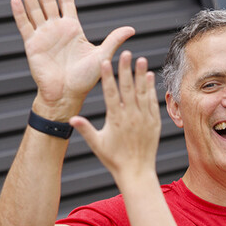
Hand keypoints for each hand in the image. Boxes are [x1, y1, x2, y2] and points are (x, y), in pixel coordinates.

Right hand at [11, 0, 134, 119]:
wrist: (67, 95)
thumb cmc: (84, 80)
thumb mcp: (101, 55)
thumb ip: (114, 39)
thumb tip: (131, 29)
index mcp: (72, 29)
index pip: (66, 2)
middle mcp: (56, 29)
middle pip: (48, 1)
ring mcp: (43, 36)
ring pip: (34, 9)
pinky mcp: (32, 45)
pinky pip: (25, 25)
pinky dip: (20, 12)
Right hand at [70, 51, 159, 186]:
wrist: (136, 172)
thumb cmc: (114, 160)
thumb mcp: (97, 144)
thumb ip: (85, 129)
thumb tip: (71, 118)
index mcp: (115, 120)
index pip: (110, 93)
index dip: (108, 77)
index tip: (105, 62)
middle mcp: (130, 116)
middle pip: (127, 88)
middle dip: (125, 69)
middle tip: (125, 53)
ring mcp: (144, 118)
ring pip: (142, 92)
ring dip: (140, 75)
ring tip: (140, 59)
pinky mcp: (154, 122)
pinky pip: (152, 102)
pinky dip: (151, 89)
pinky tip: (149, 76)